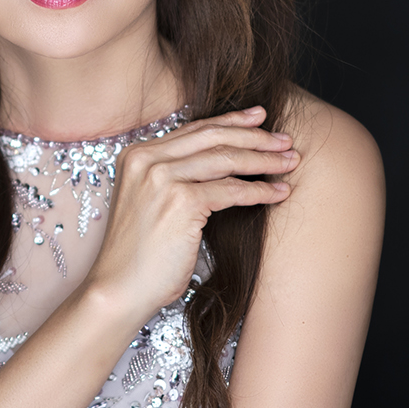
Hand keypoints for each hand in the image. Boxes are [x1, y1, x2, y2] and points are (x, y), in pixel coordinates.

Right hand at [85, 106, 298, 319]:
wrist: (118, 289)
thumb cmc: (138, 255)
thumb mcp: (150, 202)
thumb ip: (174, 177)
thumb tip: (223, 162)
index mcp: (136, 155)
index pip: (193, 130)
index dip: (230, 121)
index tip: (258, 118)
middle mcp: (146, 159)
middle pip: (212, 136)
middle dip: (255, 136)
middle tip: (285, 139)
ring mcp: (162, 178)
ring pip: (226, 159)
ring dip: (264, 161)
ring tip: (290, 163)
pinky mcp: (181, 201)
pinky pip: (232, 190)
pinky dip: (260, 192)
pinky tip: (279, 193)